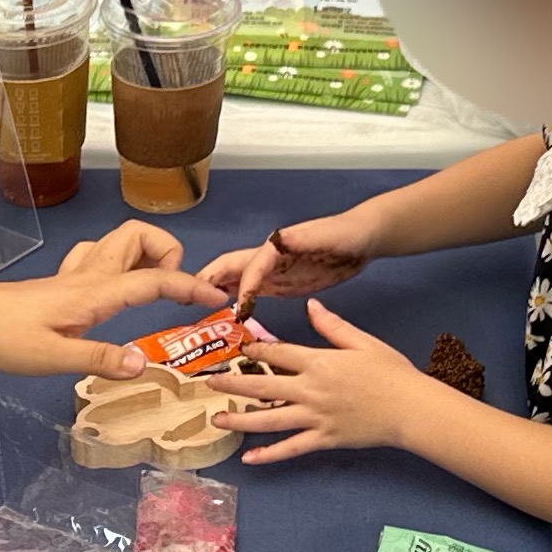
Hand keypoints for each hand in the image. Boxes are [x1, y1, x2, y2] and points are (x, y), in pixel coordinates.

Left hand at [0, 224, 229, 378]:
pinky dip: (121, 263)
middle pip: (139, 237)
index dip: (189, 287)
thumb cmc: (2, 337)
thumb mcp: (52, 358)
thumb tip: (143, 364)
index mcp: (95, 293)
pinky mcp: (63, 283)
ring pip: (121, 242)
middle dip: (168, 252)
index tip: (217, 300)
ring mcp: (75, 275)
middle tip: (175, 291)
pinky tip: (117, 293)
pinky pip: (100, 256)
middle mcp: (90, 276)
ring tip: (156, 289)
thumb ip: (99, 360)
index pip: (153, 281)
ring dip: (146, 254)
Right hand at [197, 204, 384, 304]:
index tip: (236, 308)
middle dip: (208, 283)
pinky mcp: (281, 284)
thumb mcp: (327, 233)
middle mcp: (267, 257)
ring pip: (236, 283)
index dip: (241, 286)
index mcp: (276, 245)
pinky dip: (237, 304)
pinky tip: (229, 319)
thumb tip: (277, 238)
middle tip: (187, 304)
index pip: (250, 266)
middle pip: (230, 269)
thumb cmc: (346, 232)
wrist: (364, 238)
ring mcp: (272, 271)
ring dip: (216, 296)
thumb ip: (302, 237)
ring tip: (198, 316)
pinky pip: (252, 294)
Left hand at [218, 302, 427, 464]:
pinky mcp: (323, 439)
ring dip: (239, 421)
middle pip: (262, 387)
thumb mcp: (363, 342)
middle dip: (231, 385)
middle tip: (207, 384)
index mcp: (319, 362)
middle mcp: (311, 390)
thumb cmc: (391, 372)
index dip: (253, 350)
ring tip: (217, 420)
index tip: (235, 348)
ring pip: (269, 420)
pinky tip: (248, 459)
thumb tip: (311, 305)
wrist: (411, 409)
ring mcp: (315, 417)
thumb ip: (332, 326)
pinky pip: (290, 449)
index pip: (277, 354)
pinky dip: (268, 456)